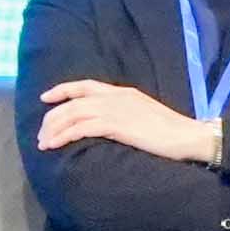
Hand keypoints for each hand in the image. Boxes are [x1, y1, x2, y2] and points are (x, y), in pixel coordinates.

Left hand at [35, 78, 214, 164]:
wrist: (188, 136)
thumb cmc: (171, 130)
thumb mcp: (144, 113)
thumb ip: (124, 112)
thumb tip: (106, 121)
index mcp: (122, 92)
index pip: (84, 86)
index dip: (61, 90)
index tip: (45, 98)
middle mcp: (114, 97)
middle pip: (72, 102)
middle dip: (51, 118)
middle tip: (41, 134)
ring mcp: (114, 110)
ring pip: (72, 114)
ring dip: (53, 129)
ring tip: (43, 143)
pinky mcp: (115, 125)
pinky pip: (80, 128)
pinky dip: (63, 136)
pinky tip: (55, 144)